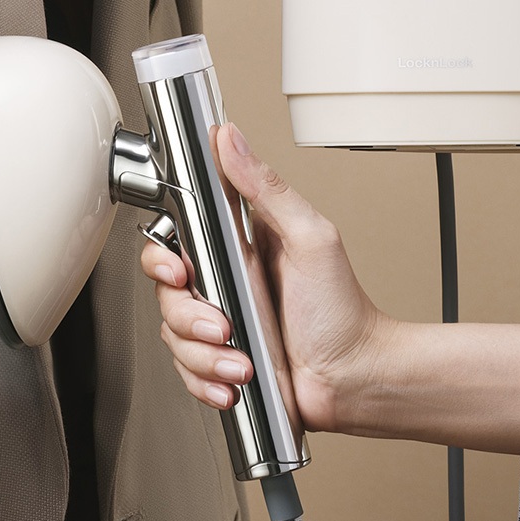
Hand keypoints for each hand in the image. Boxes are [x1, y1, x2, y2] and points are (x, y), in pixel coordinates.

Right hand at [140, 122, 391, 433]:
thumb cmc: (342, 310)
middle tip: (224, 324)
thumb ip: (267, 187)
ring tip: (243, 360)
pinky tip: (234, 379)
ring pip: (173, 336)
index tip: (179, 270)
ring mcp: (220, 322)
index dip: (164, 256)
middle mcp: (223, 282)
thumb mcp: (310, 237)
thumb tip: (231, 139)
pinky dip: (207, 380)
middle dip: (189, 316)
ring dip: (206, 355)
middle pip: (166, 293)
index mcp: (237, 246)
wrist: (355, 376)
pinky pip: (186, 371)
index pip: (175, 238)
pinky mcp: (220, 360)